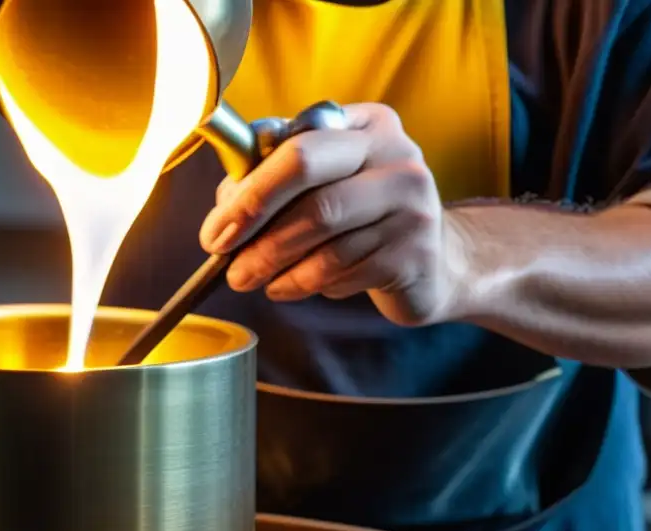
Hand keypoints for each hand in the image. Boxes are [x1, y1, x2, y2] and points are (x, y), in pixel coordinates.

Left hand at [198, 103, 469, 326]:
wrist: (433, 261)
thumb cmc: (360, 216)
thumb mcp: (323, 182)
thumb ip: (273, 177)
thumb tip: (226, 205)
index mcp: (365, 125)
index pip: (297, 146)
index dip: (250, 190)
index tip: (217, 229)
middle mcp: (395, 155)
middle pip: (311, 184)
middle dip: (258, 228)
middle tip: (227, 262)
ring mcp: (412, 204)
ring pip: (324, 238)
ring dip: (276, 267)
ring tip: (252, 281)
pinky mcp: (415, 253)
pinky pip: (343, 272)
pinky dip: (309, 284)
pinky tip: (296, 286)